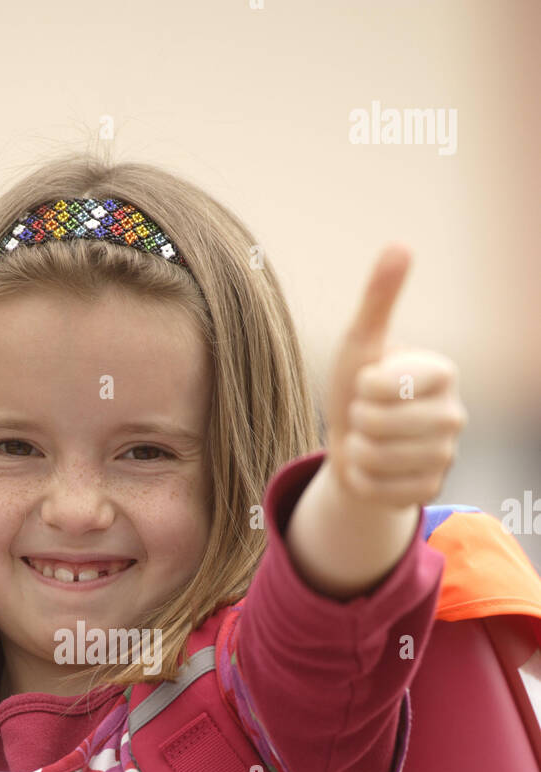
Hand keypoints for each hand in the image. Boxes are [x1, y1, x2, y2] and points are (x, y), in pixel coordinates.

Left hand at [323, 244, 467, 510]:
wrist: (352, 445)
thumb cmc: (357, 388)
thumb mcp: (360, 343)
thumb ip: (379, 298)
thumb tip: (401, 244)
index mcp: (444, 372)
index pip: (391, 383)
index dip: (364, 386)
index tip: (367, 384)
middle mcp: (455, 414)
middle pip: (381, 424)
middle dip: (356, 420)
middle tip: (364, 416)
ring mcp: (447, 456)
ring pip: (379, 458)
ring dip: (357, 451)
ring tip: (366, 441)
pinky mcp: (432, 490)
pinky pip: (381, 490)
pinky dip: (362, 481)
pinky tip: (371, 469)